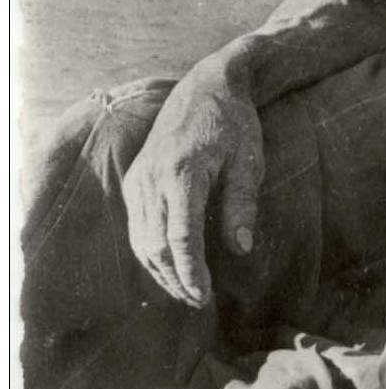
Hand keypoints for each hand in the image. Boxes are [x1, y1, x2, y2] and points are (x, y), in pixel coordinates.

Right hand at [123, 59, 263, 307]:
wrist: (206, 87)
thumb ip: (242, 203)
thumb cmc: (234, 123)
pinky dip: (150, 252)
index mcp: (182, 171)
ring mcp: (138, 179)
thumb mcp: (249, 159)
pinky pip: (136, 226)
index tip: (205, 296)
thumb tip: (240, 249)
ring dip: (161, 271)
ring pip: (141, 240)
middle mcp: (152, 177)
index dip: (191, 272)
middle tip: (200, 301)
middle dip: (175, 279)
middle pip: (155, 245)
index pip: (181, 237)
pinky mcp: (133, 180)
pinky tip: (169, 266)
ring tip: (186, 291)